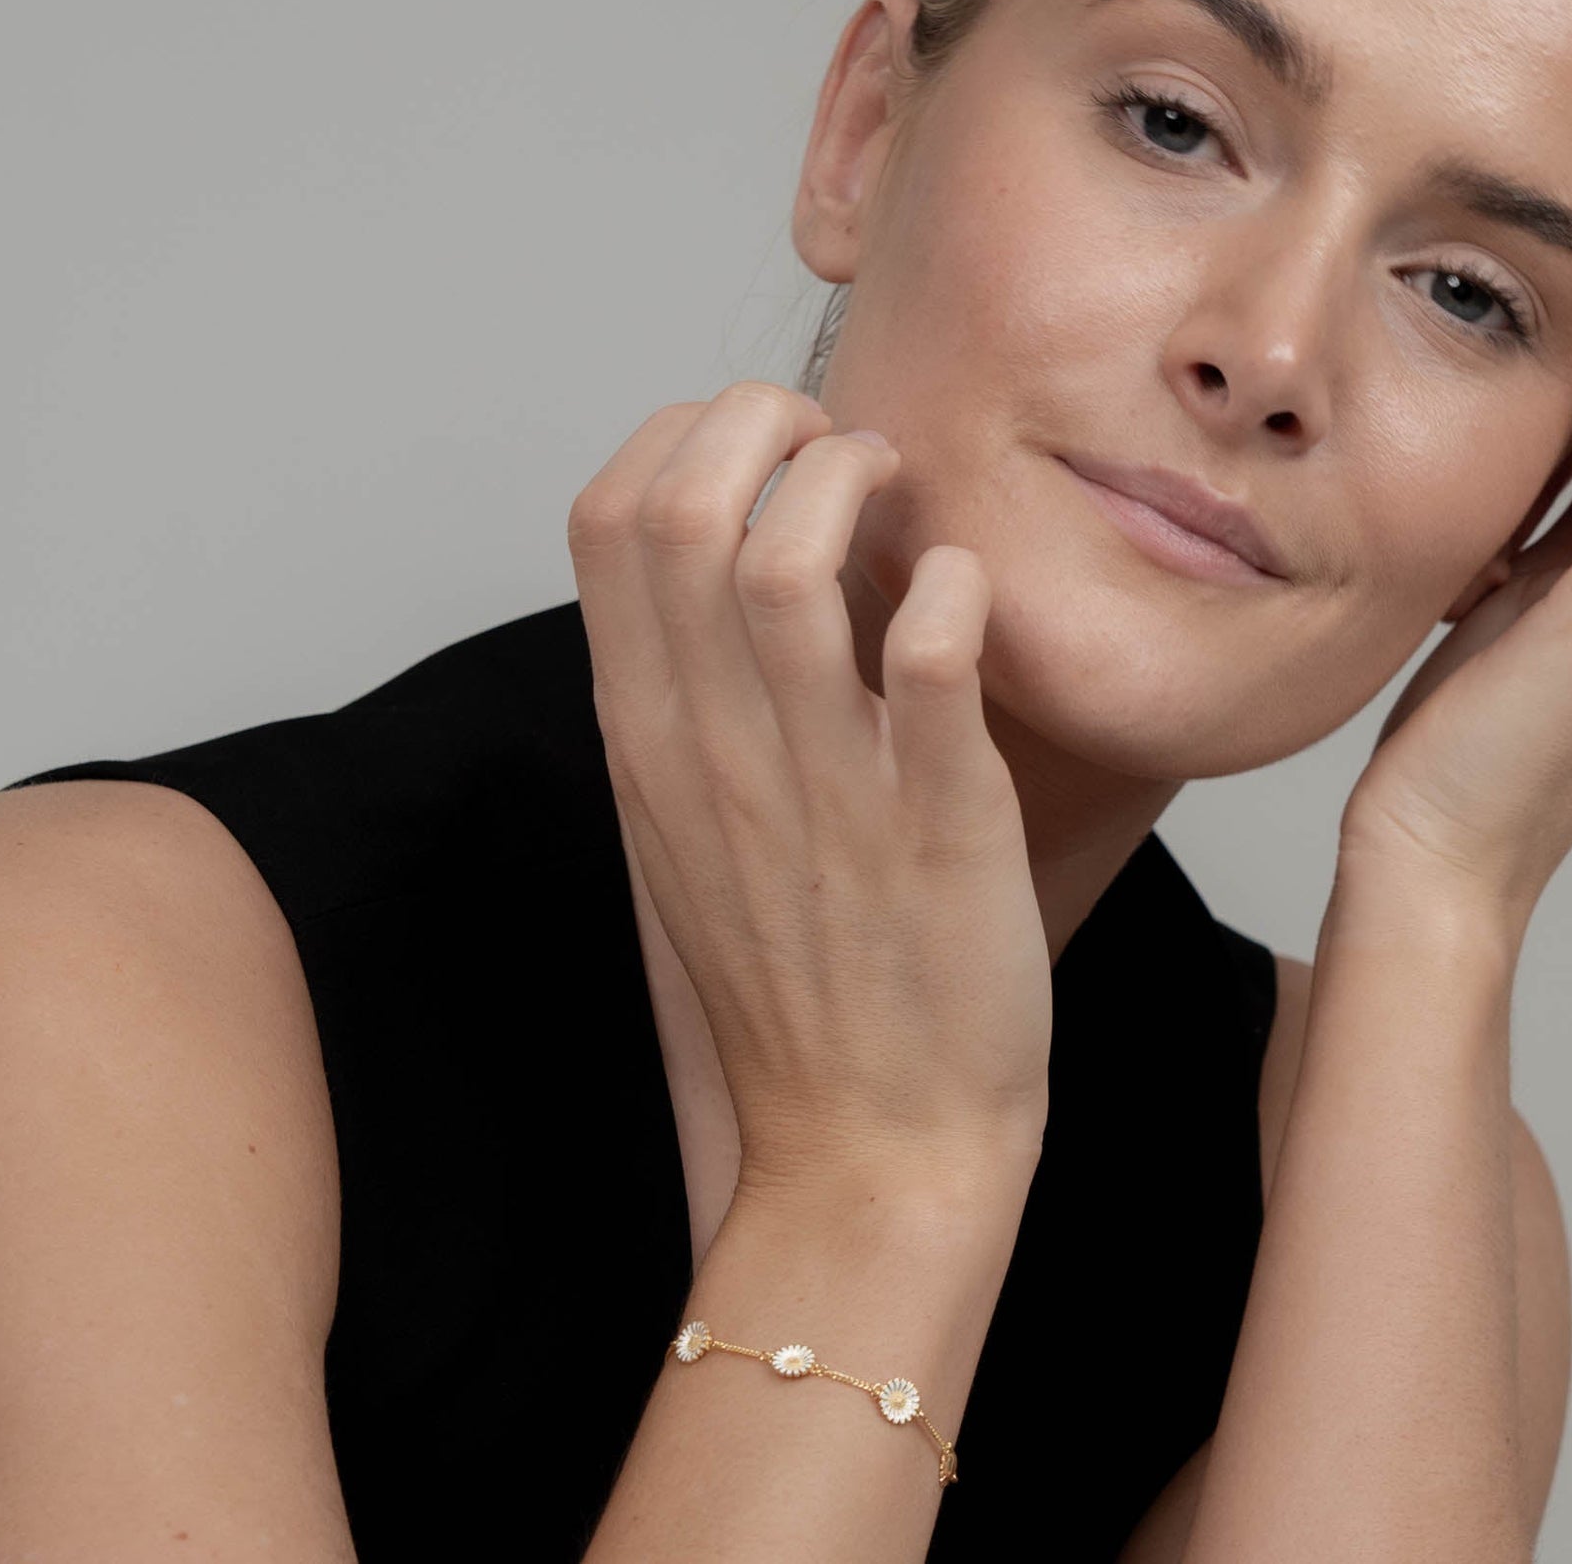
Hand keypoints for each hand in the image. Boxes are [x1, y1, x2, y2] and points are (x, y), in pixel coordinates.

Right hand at [566, 380, 1051, 1200]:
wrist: (867, 1151)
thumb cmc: (792, 976)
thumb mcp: (689, 825)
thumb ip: (689, 690)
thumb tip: (733, 546)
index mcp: (649, 738)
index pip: (608, 516)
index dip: (683, 436)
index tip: (764, 448)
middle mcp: (716, 749)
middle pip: (681, 508)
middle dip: (762, 421)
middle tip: (841, 446)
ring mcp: (821, 786)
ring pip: (784, 564)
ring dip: (852, 481)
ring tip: (903, 494)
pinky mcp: (937, 826)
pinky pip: (930, 663)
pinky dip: (951, 594)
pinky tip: (963, 596)